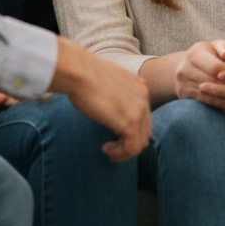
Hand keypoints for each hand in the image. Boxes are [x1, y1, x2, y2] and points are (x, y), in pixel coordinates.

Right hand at [48, 38, 151, 161]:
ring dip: (125, 152)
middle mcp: (143, 98)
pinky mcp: (129, 122)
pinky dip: (120, 154)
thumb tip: (111, 111)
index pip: (144, 116)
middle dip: (130, 143)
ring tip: (109, 151)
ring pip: (140, 142)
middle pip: (145, 131)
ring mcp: (138, 110)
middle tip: (114, 147)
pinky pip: (131, 148)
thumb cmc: (84, 75)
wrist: (79, 72)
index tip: (116, 135)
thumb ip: (116, 95)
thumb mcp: (108, 84)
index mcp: (140, 87)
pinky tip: (106, 149)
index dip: (132, 130)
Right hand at [173, 40, 224, 100]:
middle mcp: (184, 69)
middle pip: (213, 83)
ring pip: (209, 95)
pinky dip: (219, 104)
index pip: (216, 67)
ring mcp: (182, 84)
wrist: (187, 66)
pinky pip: (204, 103)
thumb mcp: (216, 46)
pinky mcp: (183, 96)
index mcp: (194, 54)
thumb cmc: (208, 54)